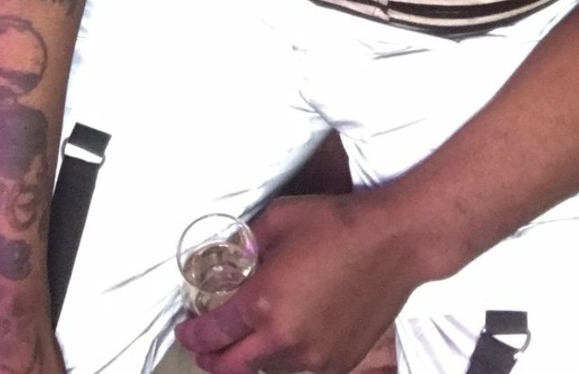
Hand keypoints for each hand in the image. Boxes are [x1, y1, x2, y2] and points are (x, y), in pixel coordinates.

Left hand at [175, 191, 431, 373]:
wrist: (393, 242)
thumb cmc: (336, 224)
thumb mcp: (277, 220)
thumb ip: (245, 243)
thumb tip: (228, 253)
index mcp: (264, 303)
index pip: (214, 333)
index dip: (192, 333)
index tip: (185, 327)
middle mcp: (285, 339)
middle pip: (230, 367)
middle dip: (209, 357)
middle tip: (202, 344)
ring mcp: (314, 357)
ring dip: (244, 362)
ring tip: (239, 343)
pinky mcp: (338, 362)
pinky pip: (296, 373)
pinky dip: (278, 364)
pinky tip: (277, 345)